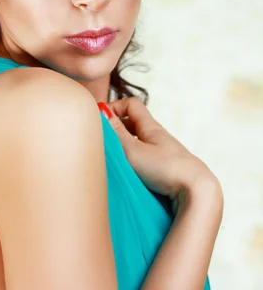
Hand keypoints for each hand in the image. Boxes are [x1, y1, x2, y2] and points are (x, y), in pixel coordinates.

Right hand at [98, 98, 221, 213]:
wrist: (199, 194)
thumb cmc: (166, 170)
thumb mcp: (134, 150)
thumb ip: (116, 133)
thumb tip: (101, 111)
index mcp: (151, 128)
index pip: (131, 104)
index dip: (115, 107)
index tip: (101, 122)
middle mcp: (159, 139)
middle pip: (134, 125)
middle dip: (117, 130)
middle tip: (104, 144)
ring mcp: (165, 156)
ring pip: (139, 145)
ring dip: (124, 150)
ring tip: (114, 163)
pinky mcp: (168, 173)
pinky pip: (146, 162)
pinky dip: (135, 165)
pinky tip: (129, 178)